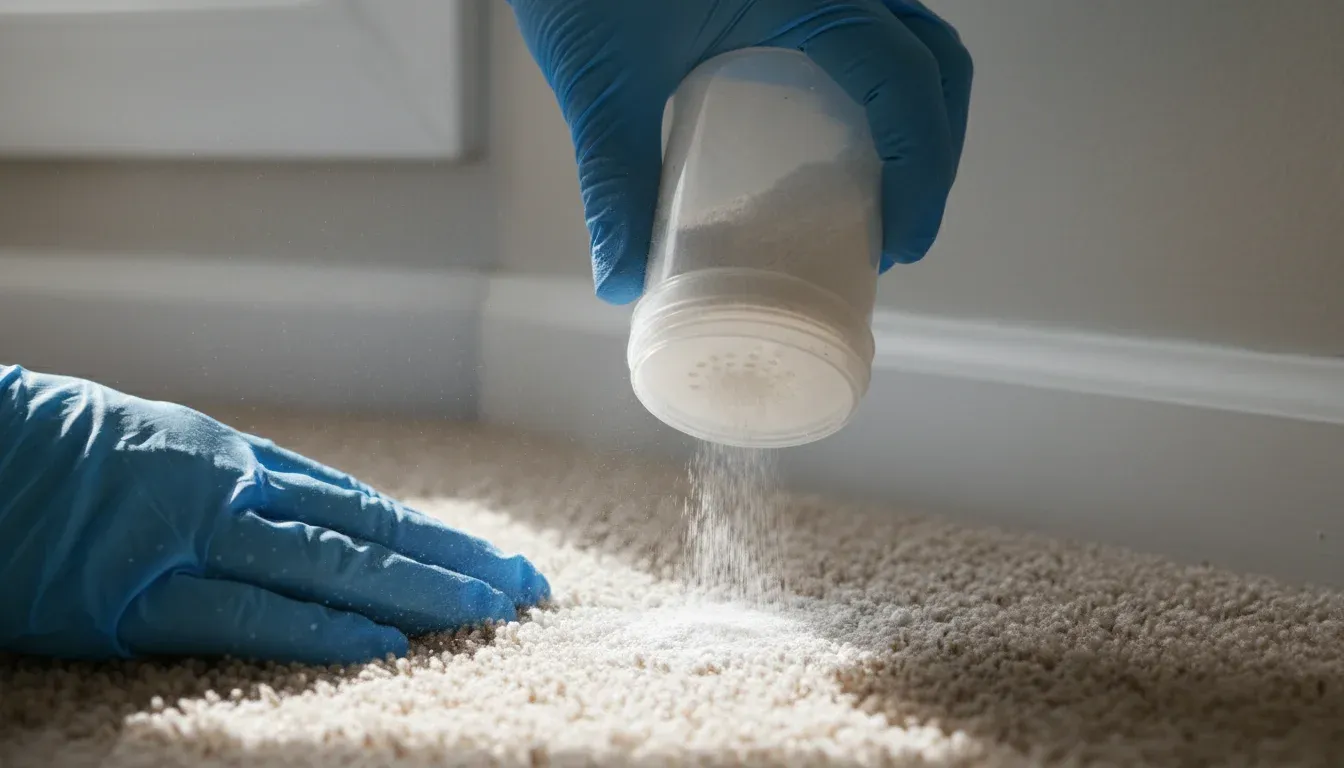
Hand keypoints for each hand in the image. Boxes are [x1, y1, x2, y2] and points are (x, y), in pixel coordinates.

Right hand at [0, 365, 548, 665]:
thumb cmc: (65, 450)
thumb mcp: (171, 450)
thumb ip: (246, 486)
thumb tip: (318, 518)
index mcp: (243, 462)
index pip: (367, 509)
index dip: (438, 540)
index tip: (501, 564)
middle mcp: (235, 492)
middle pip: (367, 534)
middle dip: (452, 565)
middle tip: (525, 591)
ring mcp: (189, 540)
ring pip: (326, 566)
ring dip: (412, 591)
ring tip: (485, 614)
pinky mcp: (135, 596)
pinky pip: (240, 614)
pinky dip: (315, 627)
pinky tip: (380, 641)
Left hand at [508, 0, 972, 303]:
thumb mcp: (604, 81)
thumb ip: (616, 179)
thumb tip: (623, 279)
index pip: (906, 82)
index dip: (923, 169)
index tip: (900, 242)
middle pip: (933, 59)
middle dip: (934, 148)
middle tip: (898, 226)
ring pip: (912, 36)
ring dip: (916, 112)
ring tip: (880, 188)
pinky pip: (873, 24)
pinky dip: (879, 80)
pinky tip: (837, 130)